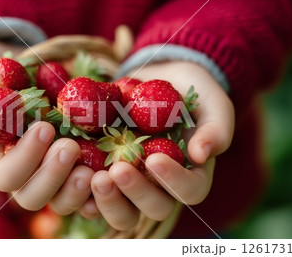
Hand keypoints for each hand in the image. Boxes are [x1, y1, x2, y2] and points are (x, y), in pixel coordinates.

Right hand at [0, 39, 92, 211]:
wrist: (15, 67)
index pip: (6, 176)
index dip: (25, 159)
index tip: (43, 127)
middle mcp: (22, 172)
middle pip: (34, 196)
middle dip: (53, 176)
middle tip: (70, 146)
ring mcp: (49, 170)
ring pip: (62, 199)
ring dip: (78, 189)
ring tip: (96, 168)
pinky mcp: (74, 164)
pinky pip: (87, 189)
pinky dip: (99, 189)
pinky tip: (111, 176)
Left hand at [88, 61, 234, 229]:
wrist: (157, 79)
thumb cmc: (191, 92)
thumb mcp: (212, 103)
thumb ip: (216, 128)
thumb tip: (202, 155)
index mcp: (191, 175)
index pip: (189, 191)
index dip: (173, 182)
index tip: (155, 158)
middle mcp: (161, 187)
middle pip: (153, 208)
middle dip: (135, 193)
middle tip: (118, 170)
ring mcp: (132, 184)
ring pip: (122, 212)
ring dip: (107, 200)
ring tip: (93, 176)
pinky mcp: (106, 174)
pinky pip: (93, 197)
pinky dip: (82, 192)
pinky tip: (75, 174)